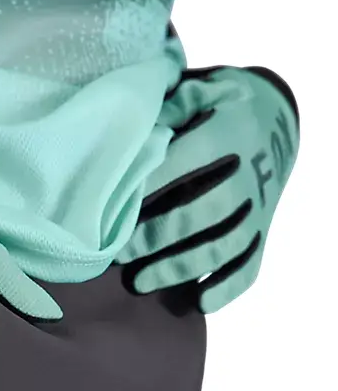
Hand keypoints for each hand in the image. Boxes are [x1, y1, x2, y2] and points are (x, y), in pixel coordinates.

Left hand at [117, 66, 299, 312]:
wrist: (275, 119)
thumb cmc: (219, 105)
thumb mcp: (201, 88)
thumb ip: (170, 104)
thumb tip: (132, 121)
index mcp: (233, 132)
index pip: (193, 158)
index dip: (154, 181)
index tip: (115, 202)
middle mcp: (250, 175)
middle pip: (206, 212)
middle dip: (159, 235)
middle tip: (119, 253)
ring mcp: (258, 210)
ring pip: (223, 246)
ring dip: (181, 268)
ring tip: (139, 283)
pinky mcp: (262, 233)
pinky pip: (250, 267)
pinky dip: (227, 288)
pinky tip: (198, 302)